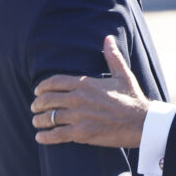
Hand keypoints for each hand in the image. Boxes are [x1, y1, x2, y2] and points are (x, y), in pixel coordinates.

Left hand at [31, 35, 148, 147]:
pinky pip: (55, 135)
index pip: (54, 82)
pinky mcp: (80, 133)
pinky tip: (40, 137)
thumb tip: (108, 38)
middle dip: (37, 103)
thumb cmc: (132, 97)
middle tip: (35, 107)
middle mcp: (78, 98)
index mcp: (85, 83)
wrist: (140, 122)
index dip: (42, 87)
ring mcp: (78, 116)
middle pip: (47, 100)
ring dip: (38, 120)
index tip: (37, 91)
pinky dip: (44, 136)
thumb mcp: (123, 74)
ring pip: (48, 118)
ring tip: (37, 121)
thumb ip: (112, 56)